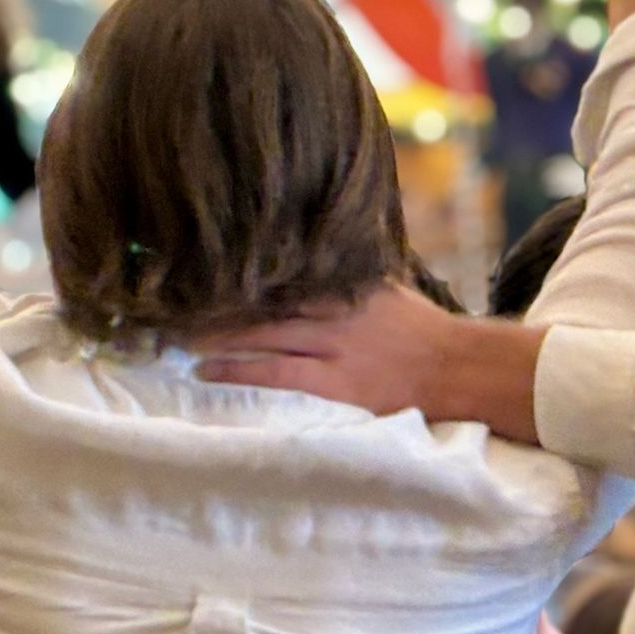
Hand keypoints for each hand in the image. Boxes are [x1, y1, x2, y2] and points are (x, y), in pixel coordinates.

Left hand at [197, 284, 547, 443]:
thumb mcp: (387, 287)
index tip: (208, 271)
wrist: (454, 367)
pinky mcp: (335, 385)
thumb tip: (324, 248)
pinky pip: (279, 374)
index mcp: (346, 286)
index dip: (245, 278)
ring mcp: (333, 350)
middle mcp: (334, 313)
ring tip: (182, 340)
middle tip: (180, 306)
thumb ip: (352, 272)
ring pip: (265, 338)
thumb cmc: (423, 330)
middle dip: (223, 307)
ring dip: (221, 338)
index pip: (286, 276)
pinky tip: (211, 372)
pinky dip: (242, 370)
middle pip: (267, 306)